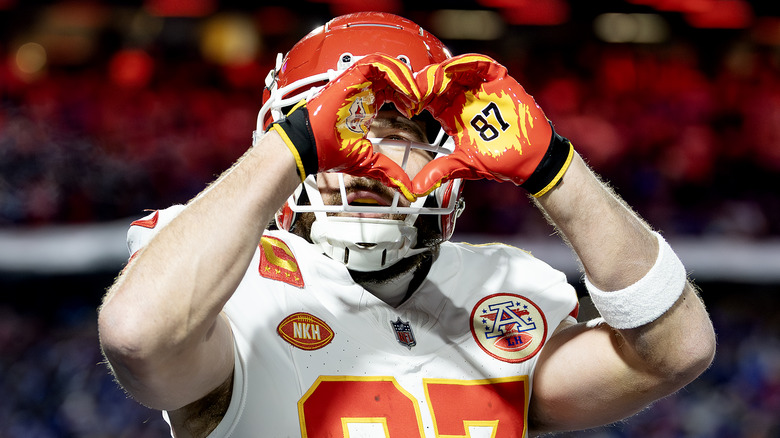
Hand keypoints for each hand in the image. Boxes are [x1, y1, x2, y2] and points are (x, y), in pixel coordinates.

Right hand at [269, 54, 420, 200]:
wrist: (310, 145)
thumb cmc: (328, 150)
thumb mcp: (367, 161)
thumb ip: (388, 171)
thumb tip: (405, 189)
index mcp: (364, 106)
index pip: (391, 91)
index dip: (406, 98)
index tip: (414, 110)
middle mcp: (361, 92)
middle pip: (392, 76)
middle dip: (409, 87)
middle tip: (418, 101)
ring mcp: (356, 83)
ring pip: (387, 66)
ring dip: (405, 79)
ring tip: (414, 95)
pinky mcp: (351, 76)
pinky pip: (378, 64)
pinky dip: (395, 73)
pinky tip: (404, 89)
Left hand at [412, 54, 572, 196]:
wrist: (531, 158)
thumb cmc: (499, 161)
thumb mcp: (465, 165)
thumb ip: (441, 171)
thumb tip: (416, 189)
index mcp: (451, 115)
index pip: (428, 99)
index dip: (416, 98)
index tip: (406, 103)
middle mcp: (463, 99)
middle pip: (439, 81)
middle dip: (426, 82)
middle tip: (415, 87)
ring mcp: (480, 89)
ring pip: (457, 70)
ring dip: (444, 70)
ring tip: (434, 77)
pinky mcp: (499, 82)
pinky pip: (483, 65)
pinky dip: (470, 62)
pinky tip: (456, 66)